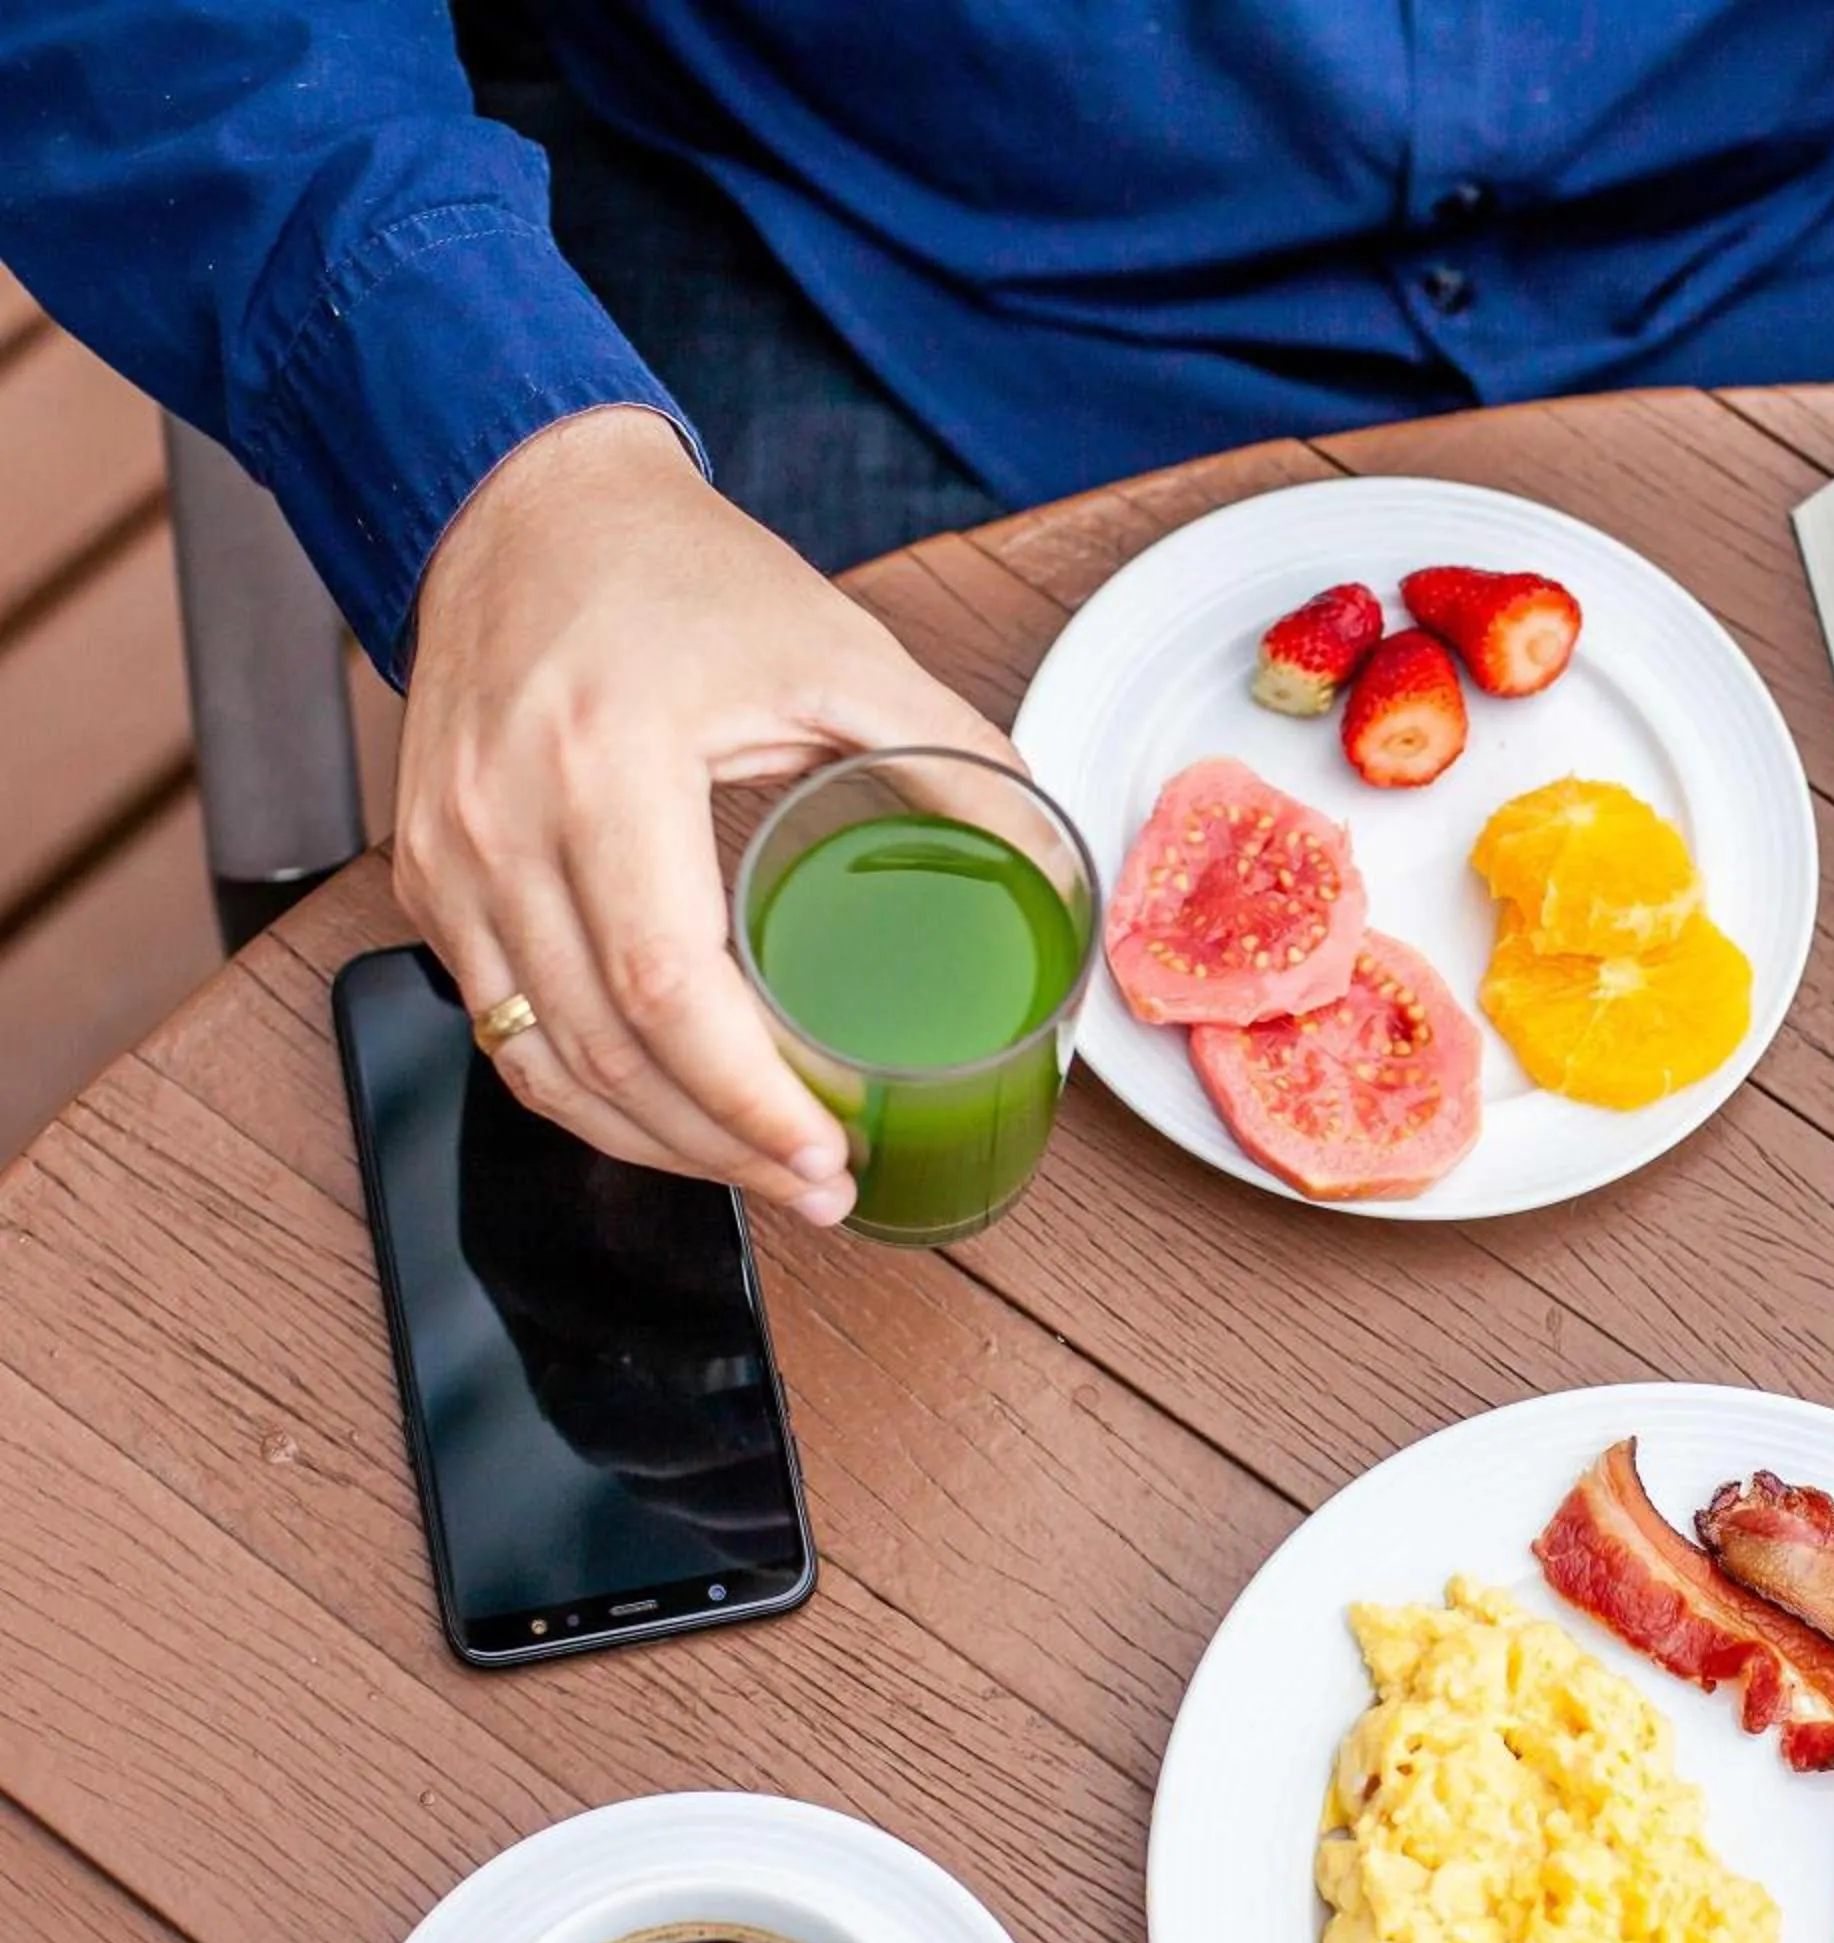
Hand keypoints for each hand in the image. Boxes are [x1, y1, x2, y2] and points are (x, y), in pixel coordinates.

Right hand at [394, 406, 1017, 1221]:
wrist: (524, 506)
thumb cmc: (678, 572)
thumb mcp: (835, 646)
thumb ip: (949, 748)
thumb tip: (1052, 863)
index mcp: (603, 759)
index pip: (670, 987)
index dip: (750, 1100)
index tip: (827, 1155)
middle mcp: (499, 820)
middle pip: (603, 1052)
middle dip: (719, 1149)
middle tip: (819, 1188)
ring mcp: (444, 858)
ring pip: (539, 1064)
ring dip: (653, 1143)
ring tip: (760, 1174)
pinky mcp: (425, 878)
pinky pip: (500, 1027)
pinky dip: (588, 1093)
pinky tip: (671, 1117)